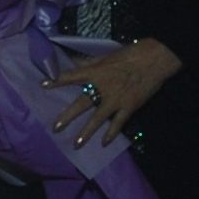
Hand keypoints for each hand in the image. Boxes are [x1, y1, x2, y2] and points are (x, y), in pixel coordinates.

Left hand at [45, 38, 180, 148]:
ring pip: (98, 119)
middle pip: (81, 104)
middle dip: (68, 116)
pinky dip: (111, 134)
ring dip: (87, 132)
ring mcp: (116, 100)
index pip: (72, 76)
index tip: (43, 85)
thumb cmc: (130, 54)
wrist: (156, 59)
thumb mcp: (106, 55)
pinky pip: (118, 123)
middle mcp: (103, 88)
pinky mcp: (129, 107)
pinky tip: (104, 143)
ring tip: (76, 144)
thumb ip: (88, 62)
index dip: (56, 80)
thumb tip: (71, 60)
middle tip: (55, 128)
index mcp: (96, 72)